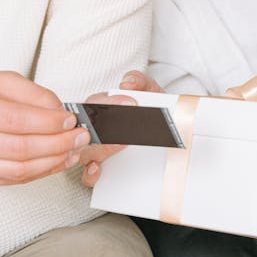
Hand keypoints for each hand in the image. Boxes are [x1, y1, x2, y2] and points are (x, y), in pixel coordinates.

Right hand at [0, 70, 89, 187]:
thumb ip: (31, 93)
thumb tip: (60, 111)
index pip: (17, 120)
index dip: (49, 123)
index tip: (71, 120)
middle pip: (20, 150)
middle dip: (57, 145)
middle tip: (80, 137)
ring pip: (17, 171)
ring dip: (51, 163)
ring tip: (72, 152)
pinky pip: (10, 180)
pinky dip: (37, 173)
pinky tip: (53, 162)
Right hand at [80, 70, 162, 186]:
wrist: (170, 130)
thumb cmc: (152, 109)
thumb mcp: (149, 91)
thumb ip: (139, 81)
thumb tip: (127, 83)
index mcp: (103, 107)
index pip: (94, 103)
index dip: (109, 104)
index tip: (131, 103)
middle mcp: (96, 129)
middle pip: (88, 129)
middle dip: (107, 127)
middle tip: (129, 127)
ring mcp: (97, 150)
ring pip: (86, 150)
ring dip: (101, 148)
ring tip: (122, 144)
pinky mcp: (103, 169)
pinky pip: (88, 174)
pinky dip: (90, 173)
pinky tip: (99, 168)